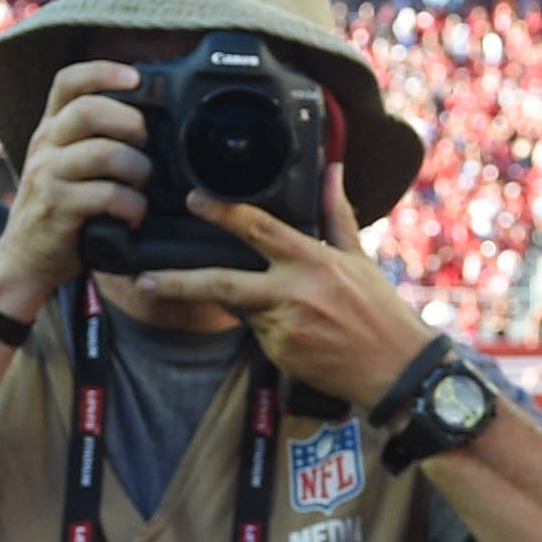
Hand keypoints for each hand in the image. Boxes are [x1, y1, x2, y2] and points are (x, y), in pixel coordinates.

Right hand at [0, 61, 147, 314]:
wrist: (25, 256)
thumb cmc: (60, 206)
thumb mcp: (68, 163)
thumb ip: (96, 138)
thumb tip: (150, 119)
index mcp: (51, 128)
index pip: (68, 81)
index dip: (102, 71)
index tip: (135, 77)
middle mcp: (45, 145)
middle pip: (87, 111)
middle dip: (128, 122)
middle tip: (143, 141)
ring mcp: (47, 175)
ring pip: (103, 153)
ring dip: (137, 168)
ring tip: (142, 185)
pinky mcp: (57, 208)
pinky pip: (106, 195)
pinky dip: (132, 205)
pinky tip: (134, 215)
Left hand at [128, 188, 436, 412]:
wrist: (396, 371)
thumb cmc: (380, 312)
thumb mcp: (359, 258)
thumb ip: (337, 214)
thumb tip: (331, 169)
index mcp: (313, 261)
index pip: (258, 228)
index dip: (222, 212)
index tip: (193, 200)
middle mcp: (293, 293)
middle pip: (221, 283)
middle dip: (177, 281)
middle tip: (144, 277)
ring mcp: (282, 328)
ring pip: (238, 308)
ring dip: (237, 300)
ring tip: (262, 300)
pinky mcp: (279, 355)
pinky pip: (254, 333)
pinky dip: (258, 324)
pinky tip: (286, 326)